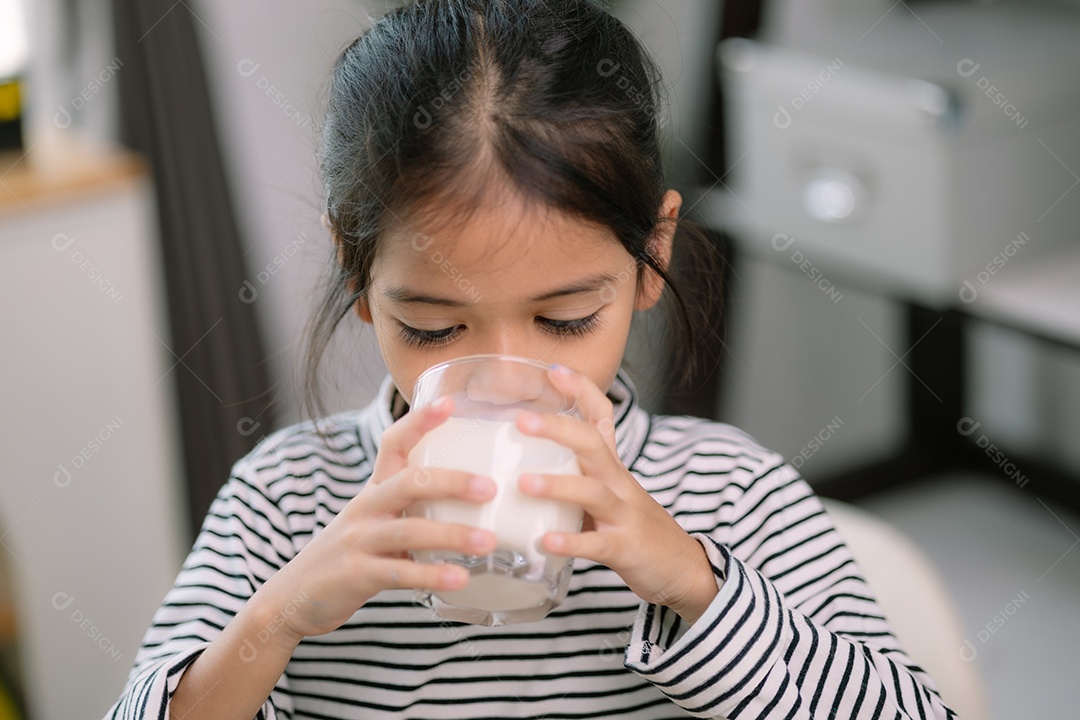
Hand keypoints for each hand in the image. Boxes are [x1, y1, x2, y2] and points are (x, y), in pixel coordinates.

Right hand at [254, 397, 497, 642]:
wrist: (294, 596)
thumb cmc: (351, 555)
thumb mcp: (376, 521)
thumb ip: (415, 509)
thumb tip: (476, 503)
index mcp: (374, 490)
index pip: (394, 444)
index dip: (420, 421)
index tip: (450, 403)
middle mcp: (365, 508)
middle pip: (409, 482)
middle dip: (452, 481)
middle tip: (491, 488)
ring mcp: (358, 541)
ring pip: (409, 530)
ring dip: (452, 534)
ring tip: (488, 541)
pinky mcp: (355, 576)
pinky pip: (400, 574)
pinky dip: (432, 576)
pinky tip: (460, 578)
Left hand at [515, 366, 718, 623]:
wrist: (684, 568)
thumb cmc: (634, 528)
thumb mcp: (607, 493)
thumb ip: (572, 476)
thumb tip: (519, 465)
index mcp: (611, 467)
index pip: (601, 417)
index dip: (581, 390)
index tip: (554, 369)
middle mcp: (618, 482)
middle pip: (591, 445)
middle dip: (557, 428)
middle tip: (520, 420)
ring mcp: (623, 514)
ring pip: (592, 491)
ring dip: (557, 485)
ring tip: (523, 482)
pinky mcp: (625, 548)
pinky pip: (596, 544)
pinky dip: (571, 542)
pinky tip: (544, 541)